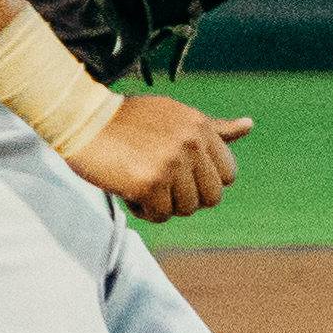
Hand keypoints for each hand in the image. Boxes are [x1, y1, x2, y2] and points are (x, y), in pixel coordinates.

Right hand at [65, 93, 250, 221]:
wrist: (82, 120)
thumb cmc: (127, 120)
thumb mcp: (175, 116)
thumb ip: (212, 128)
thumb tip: (249, 125)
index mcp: (200, 127)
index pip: (228, 174)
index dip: (203, 181)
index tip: (178, 172)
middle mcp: (191, 144)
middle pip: (211, 197)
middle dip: (186, 197)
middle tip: (159, 182)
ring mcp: (172, 164)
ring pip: (186, 209)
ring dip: (162, 204)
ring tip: (140, 182)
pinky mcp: (150, 183)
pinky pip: (160, 216)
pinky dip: (143, 211)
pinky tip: (127, 190)